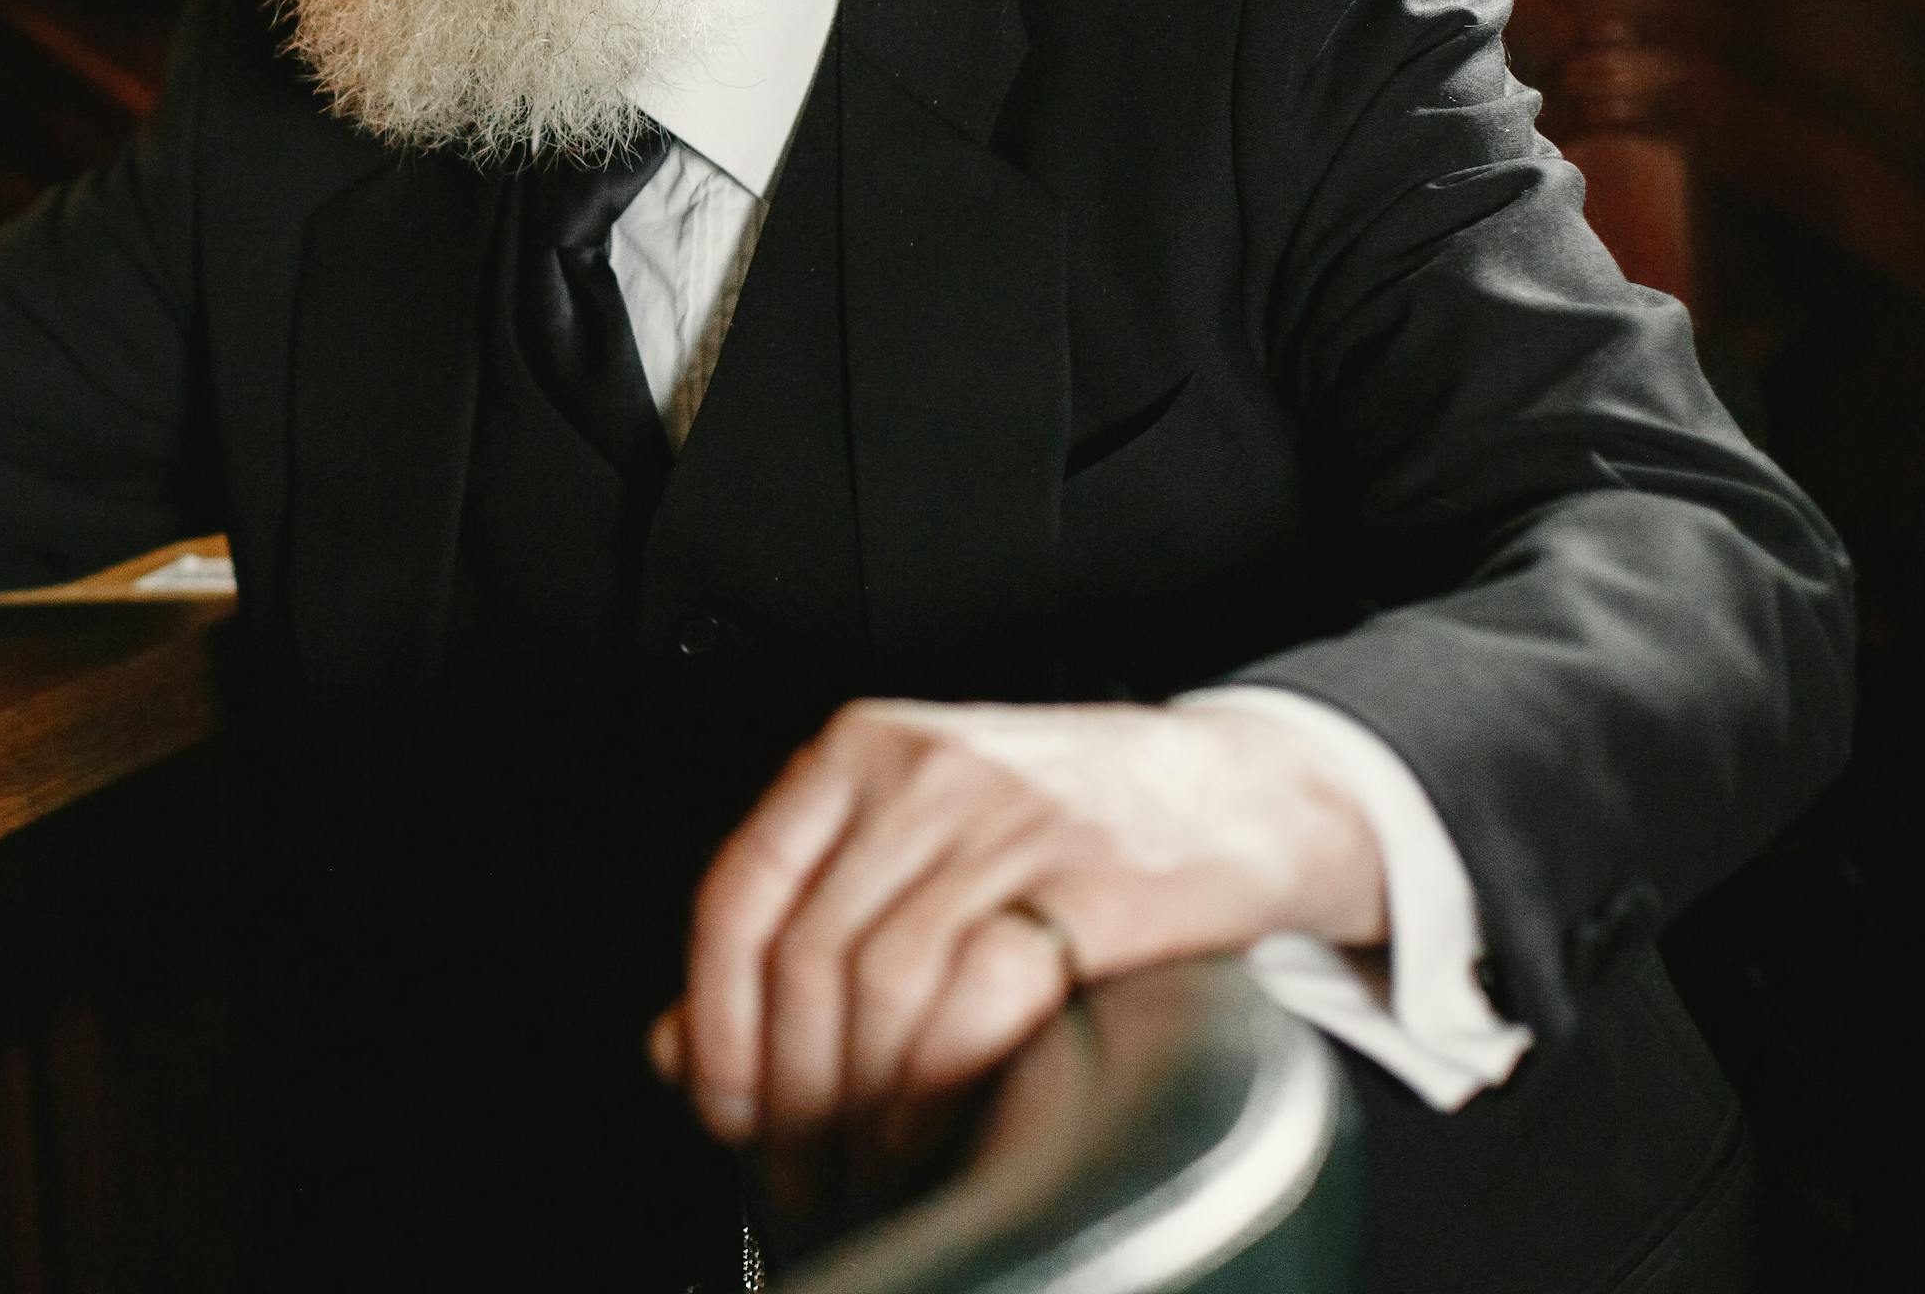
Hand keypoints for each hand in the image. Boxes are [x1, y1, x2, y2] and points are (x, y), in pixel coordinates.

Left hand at [648, 699, 1384, 1158]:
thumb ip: (806, 922)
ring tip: (865, 1173)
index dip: (714, 1020)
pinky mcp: (1097, 879)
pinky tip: (944, 1135)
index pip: (739, 892)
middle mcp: (924, 772)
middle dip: (790, 1093)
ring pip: (884, 980)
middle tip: (798, 1173)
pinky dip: (945, 1084)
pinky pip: (985, 993)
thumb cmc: (1071, 828)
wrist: (1249, 789)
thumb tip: (674, 1046)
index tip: (722, 1109)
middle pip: (807, 954)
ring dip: (861, 1108)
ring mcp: (1012, 819)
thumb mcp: (921, 840)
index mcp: (859, 751)